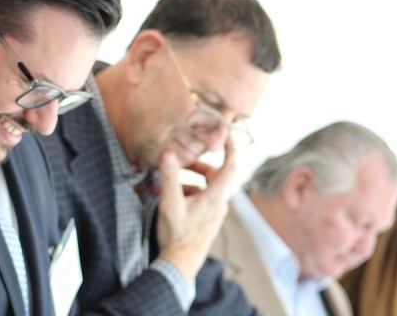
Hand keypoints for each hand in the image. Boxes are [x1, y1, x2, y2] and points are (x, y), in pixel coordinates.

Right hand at [155, 138, 235, 281]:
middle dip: (196, 166)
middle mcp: (219, 203)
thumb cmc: (177, 235)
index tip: (226, 133)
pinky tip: (170, 199)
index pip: (230, 166)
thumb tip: (168, 153)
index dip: (230, 147)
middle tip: (180, 161)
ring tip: (166, 185)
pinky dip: (188, 194)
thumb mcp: (170, 203)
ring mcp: (215, 213)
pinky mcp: (209, 220)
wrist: (180, 263)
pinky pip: (202, 200)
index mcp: (214, 197)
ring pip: (205, 188)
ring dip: (188, 182)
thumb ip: (169, 177)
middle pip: (214, 175)